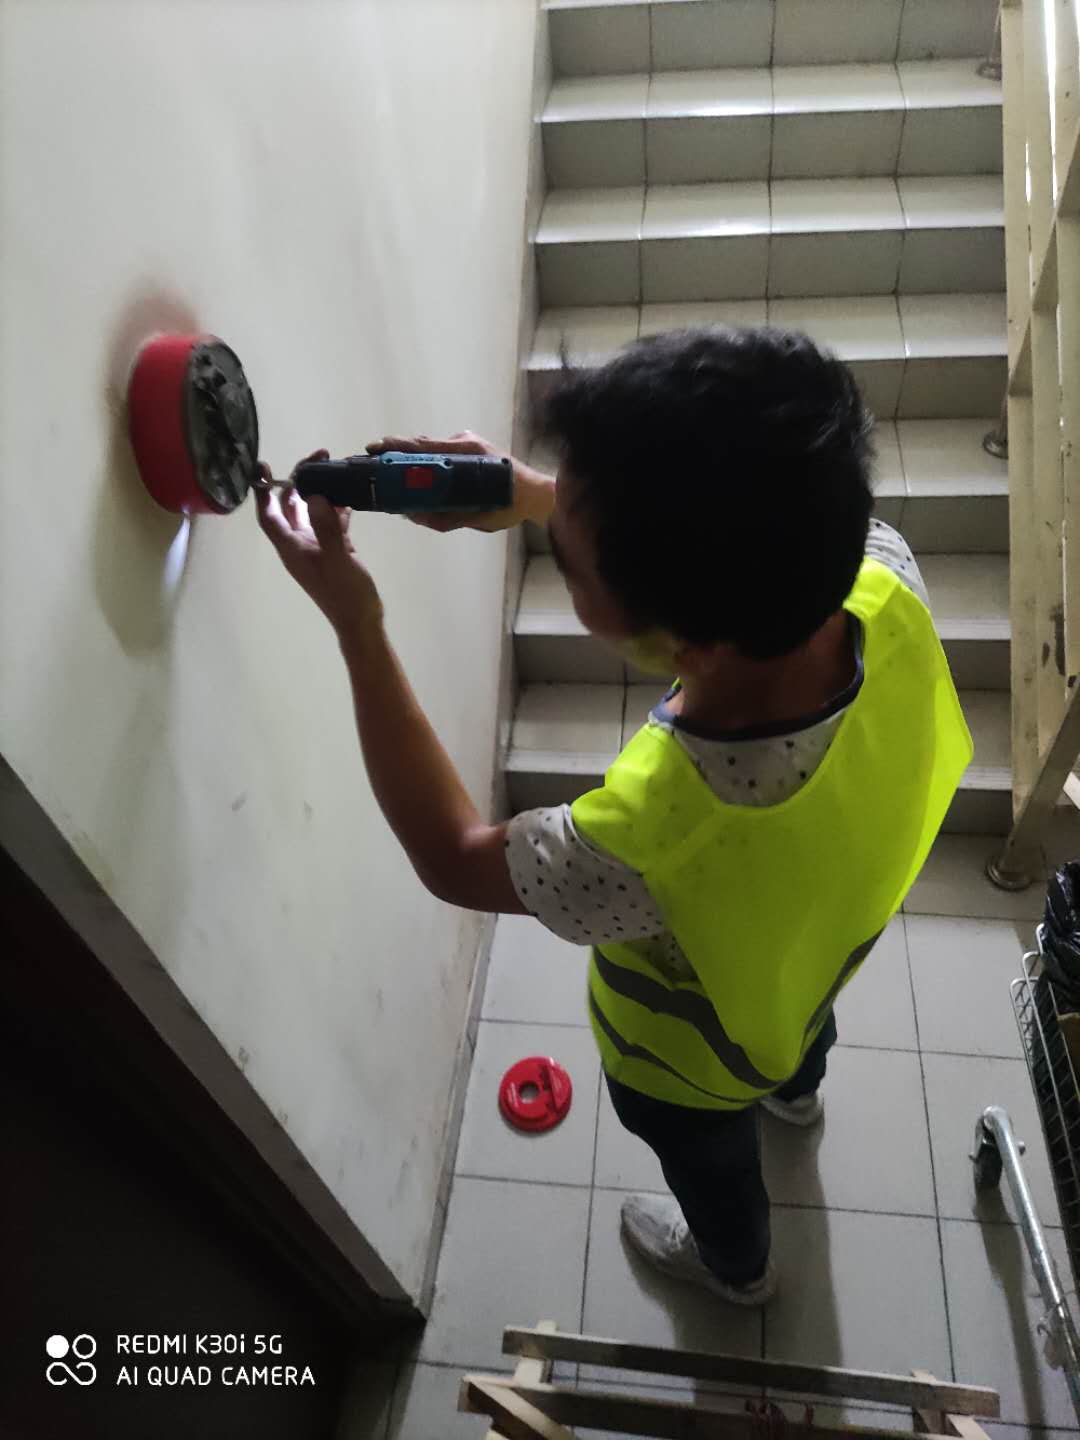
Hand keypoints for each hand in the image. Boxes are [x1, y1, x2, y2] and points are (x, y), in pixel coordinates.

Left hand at [256, 451, 383, 641]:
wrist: (362, 622)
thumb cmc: (346, 595)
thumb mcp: (337, 559)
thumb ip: (326, 527)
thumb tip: (314, 496)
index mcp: (292, 548)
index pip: (268, 516)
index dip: (262, 491)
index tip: (264, 466)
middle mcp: (299, 545)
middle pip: (289, 508)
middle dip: (297, 482)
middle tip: (317, 459)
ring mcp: (317, 548)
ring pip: (310, 513)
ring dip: (318, 492)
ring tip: (334, 470)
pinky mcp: (334, 551)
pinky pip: (330, 523)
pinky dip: (336, 508)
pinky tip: (350, 494)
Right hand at [367, 430, 554, 532]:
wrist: (536, 496)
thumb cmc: (508, 506)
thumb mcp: (474, 516)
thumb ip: (443, 518)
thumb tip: (411, 515)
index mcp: (465, 453)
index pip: (423, 446)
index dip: (397, 447)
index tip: (375, 449)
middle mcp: (464, 442)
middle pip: (424, 444)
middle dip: (398, 451)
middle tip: (375, 459)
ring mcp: (469, 444)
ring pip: (433, 448)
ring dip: (412, 457)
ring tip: (391, 468)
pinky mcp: (473, 449)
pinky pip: (445, 453)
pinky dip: (429, 461)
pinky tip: (417, 473)